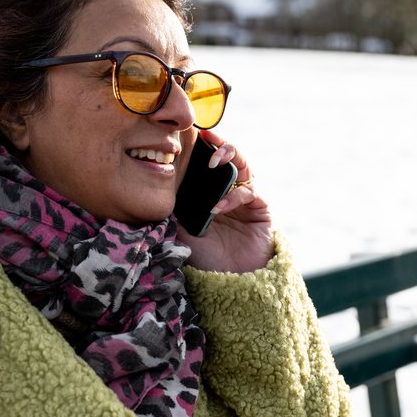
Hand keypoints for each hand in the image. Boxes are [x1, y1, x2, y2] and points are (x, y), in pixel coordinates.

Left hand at [177, 129, 273, 272]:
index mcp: (210, 192)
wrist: (231, 282)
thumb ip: (174, 209)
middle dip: (220, 144)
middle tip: (208, 139)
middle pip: (228, 158)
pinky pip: (249, 193)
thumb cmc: (205, 257)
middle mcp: (228, 190)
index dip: (202, 147)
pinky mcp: (260, 208)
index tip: (190, 134)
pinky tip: (219, 207)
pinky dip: (233, 197)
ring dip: (231, 158)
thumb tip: (156, 188)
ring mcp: (246, 198)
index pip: (207, 162)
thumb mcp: (181, 231)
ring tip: (215, 160)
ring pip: (243, 167)